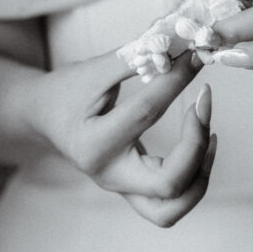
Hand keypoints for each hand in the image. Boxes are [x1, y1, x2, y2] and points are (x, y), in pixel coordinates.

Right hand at [30, 50, 216, 227]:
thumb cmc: (66, 91)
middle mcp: (108, 175)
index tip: (196, 56)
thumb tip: (181, 45)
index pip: (148, 113)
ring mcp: (120, 188)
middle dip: (195, 144)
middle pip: (169, 183)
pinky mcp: (132, 189)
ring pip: (174, 206)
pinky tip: (200, 146)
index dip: (177, 80)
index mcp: (94, 144)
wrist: (43, 115)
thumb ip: (136, 58)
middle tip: (201, 105)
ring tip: (209, 134)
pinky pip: (171, 202)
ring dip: (201, 172)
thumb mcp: (93, 70)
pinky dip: (194, 179)